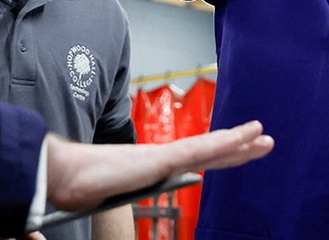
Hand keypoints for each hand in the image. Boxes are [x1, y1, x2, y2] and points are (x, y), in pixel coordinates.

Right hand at [44, 120, 273, 211]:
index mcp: (155, 167)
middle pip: (210, 151)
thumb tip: (142, 188)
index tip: (241, 150)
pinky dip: (224, 141)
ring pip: (210, 146)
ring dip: (239, 140)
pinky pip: (199, 149)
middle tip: (265, 139)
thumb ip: (132, 191)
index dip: (221, 154)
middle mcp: (164, 158)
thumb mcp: (115, 195)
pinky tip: (243, 137)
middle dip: (239, 146)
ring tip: (263, 134)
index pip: (197, 160)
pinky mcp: (161, 158)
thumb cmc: (80, 188)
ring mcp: (164, 156)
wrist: (62, 177)